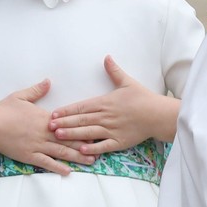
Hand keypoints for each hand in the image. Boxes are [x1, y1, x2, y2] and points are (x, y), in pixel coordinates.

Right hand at [0, 80, 94, 175]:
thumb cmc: (3, 111)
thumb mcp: (20, 96)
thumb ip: (37, 90)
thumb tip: (48, 81)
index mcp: (45, 118)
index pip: (68, 123)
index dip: (83, 126)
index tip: (97, 128)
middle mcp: (45, 133)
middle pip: (69, 139)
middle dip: (86, 144)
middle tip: (102, 147)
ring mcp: (38, 145)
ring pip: (61, 152)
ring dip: (77, 157)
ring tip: (91, 161)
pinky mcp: (30, 156)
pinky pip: (46, 163)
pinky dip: (58, 167)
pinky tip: (68, 172)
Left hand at [49, 56, 179, 154]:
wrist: (158, 114)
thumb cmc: (143, 98)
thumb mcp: (127, 82)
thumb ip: (114, 71)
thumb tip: (106, 57)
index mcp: (105, 102)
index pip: (81, 107)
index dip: (66, 110)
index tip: (53, 113)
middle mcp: (106, 116)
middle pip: (81, 120)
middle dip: (64, 122)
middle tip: (48, 126)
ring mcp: (112, 130)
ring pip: (88, 132)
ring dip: (72, 134)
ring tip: (58, 136)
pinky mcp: (119, 141)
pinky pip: (103, 146)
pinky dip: (92, 148)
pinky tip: (81, 150)